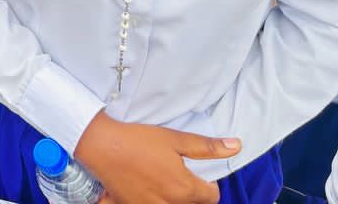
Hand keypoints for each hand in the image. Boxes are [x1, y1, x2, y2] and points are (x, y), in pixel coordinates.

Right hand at [75, 112, 238, 203]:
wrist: (101, 145)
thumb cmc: (138, 140)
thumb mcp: (174, 139)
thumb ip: (207, 147)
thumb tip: (236, 147)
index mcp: (185, 189)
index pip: (212, 197)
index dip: (208, 184)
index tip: (196, 172)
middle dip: (190, 193)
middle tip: (175, 173)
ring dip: (172, 198)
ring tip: (159, 179)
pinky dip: (151, 200)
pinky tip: (142, 186)